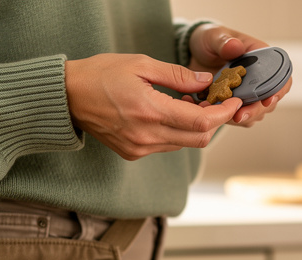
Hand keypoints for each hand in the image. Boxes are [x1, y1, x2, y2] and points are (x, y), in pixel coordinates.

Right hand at [65, 53, 241, 159]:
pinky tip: (172, 113)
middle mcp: (146, 136)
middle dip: (214, 120)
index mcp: (149, 112)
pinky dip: (177, 132)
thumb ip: (177, 76)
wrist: (67, 98)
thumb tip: (207, 81)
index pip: (201, 122)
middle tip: (216, 100)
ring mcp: (139, 148)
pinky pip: (167, 146)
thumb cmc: (100, 74)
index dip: (224, 113)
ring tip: (192, 103)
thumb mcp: (141, 64)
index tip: (234, 101)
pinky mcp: (133, 153)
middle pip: (198, 138)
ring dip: (196, 126)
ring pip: (184, 143)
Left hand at [187, 23, 290, 126]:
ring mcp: (248, 94)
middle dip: (255, 110)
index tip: (267, 100)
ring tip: (224, 116)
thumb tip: (235, 47)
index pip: (281, 78)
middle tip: (239, 116)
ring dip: (242, 117)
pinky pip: (238, 116)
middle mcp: (259, 79)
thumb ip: (223, 41)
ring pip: (255, 113)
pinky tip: (216, 115)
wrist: (193, 56)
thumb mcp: (213, 36)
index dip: (278, 90)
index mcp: (261, 59)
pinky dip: (229, 119)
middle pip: (268, 101)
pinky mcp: (236, 105)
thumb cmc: (208, 42)